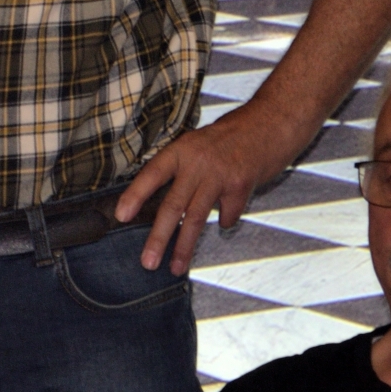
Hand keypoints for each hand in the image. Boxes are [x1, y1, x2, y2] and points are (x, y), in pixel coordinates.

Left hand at [115, 102, 302, 274]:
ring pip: (196, 218)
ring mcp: (219, 176)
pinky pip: (227, 215)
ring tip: (175, 267)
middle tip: (147, 262)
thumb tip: (165, 201)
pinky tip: (226, 218)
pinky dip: (224, 221)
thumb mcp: (197, 144)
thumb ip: (182, 168)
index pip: (151, 174)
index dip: (135, 195)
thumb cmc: (231, 136)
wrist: (270, 124)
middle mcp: (197, 163)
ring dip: (185, 246)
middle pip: (172, 205)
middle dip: (158, 237)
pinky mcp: (241, 186)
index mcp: (180, 150)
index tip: (120, 215)